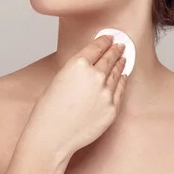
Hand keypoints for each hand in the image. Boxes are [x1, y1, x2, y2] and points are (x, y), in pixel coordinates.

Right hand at [25, 35, 127, 156]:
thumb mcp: (59, 79)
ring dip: (121, 64)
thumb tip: (88, 66)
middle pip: (109, 58)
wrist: (53, 135)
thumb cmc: (49, 109)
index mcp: (78, 65)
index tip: (109, 38)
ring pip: (117, 73)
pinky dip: (122, 80)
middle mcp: (95, 76)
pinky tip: (123, 76)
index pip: (97, 47)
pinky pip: (120, 90)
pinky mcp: (112, 108)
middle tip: (120, 45)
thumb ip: (76, 70)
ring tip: (123, 58)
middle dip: (115, 50)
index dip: (105, 41)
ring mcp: (106, 93)